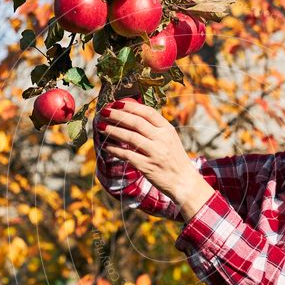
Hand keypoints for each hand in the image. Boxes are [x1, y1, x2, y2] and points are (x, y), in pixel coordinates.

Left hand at [97, 99, 212, 211]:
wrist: (184, 181)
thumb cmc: (175, 159)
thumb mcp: (170, 139)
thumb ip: (156, 128)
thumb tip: (134, 115)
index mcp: (168, 130)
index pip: (147, 112)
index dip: (130, 106)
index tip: (116, 103)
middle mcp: (162, 139)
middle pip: (136, 123)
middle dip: (117, 115)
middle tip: (104, 112)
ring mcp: (155, 153)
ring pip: (130, 137)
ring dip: (113, 131)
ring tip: (101, 126)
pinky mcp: (147, 167)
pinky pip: (127, 156)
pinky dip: (115, 150)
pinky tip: (107, 147)